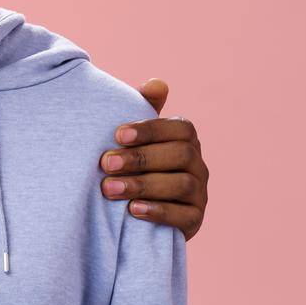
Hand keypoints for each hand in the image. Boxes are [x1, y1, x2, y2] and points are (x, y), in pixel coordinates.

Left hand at [98, 78, 208, 239]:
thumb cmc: (130, 164)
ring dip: (143, 185)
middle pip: (181, 155)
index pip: (180, 128)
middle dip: (140, 158)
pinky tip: (132, 211)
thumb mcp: (132, 138)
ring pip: (182, 185)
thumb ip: (142, 108)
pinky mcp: (195, 220)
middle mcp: (198, 165)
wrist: (132, 213)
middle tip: (105, 164)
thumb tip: (155, 83)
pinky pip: (184, 216)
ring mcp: (200, 194)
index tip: (117, 134)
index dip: (150, 130)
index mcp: (185, 140)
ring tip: (109, 189)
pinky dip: (158, 211)